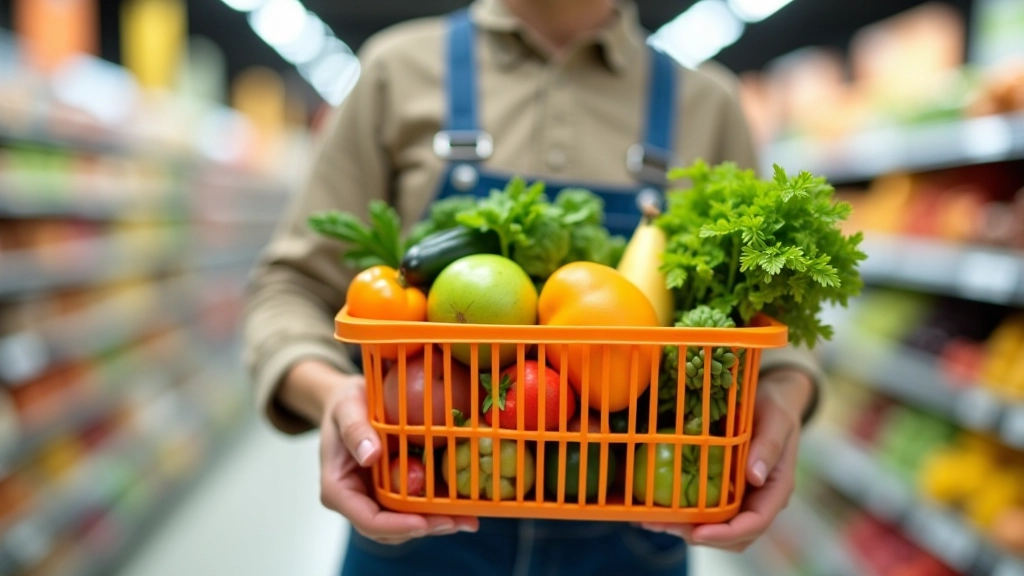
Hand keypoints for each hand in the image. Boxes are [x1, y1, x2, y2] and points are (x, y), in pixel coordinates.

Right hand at [286, 360, 478, 543]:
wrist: (351, 402)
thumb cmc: (345, 404)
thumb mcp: (346, 408)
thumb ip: (355, 430)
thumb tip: (371, 456)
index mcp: (339, 490)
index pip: (368, 520)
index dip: (398, 526)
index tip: (424, 521)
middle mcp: (357, 501)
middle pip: (390, 529)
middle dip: (424, 527)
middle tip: (457, 521)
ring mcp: (376, 498)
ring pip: (406, 523)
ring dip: (436, 522)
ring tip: (467, 518)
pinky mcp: (393, 491)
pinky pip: (415, 506)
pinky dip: (438, 507)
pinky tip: (464, 504)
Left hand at [640, 368, 813, 551]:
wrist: (771, 397)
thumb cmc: (776, 407)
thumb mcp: (776, 419)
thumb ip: (768, 446)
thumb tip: (755, 476)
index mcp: (775, 489)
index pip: (755, 523)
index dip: (726, 534)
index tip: (697, 533)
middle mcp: (758, 499)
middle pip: (733, 535)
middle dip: (699, 535)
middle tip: (663, 525)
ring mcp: (741, 495)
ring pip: (715, 526)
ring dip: (684, 528)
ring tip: (651, 520)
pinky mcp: (723, 487)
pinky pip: (704, 506)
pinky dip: (682, 510)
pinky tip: (654, 504)